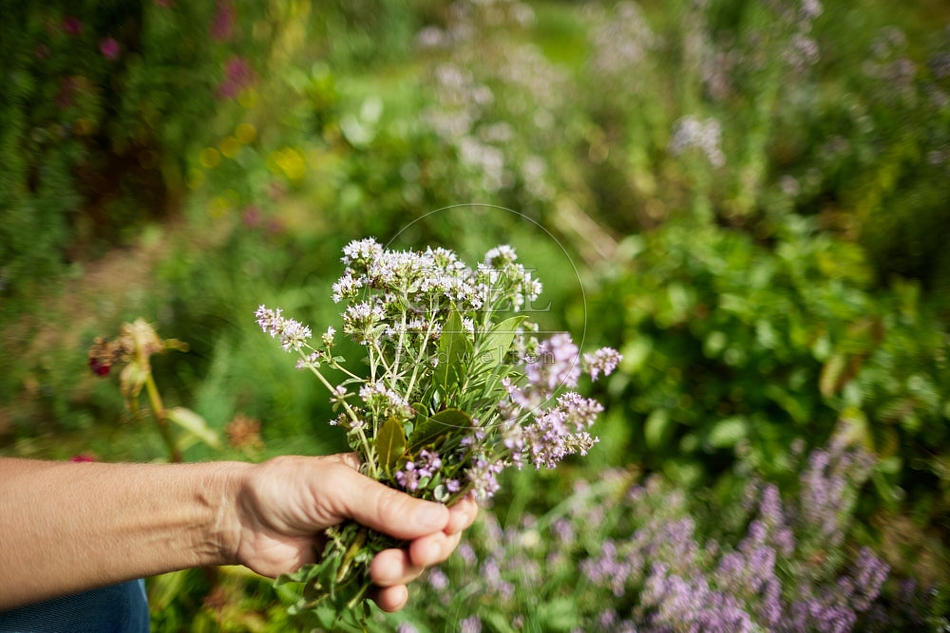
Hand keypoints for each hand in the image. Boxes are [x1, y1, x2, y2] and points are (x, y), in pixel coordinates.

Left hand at [229, 453, 478, 610]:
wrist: (240, 520)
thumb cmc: (288, 486)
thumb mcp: (339, 486)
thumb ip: (387, 505)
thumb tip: (440, 519)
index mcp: (390, 474)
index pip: (438, 486)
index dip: (456, 503)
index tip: (458, 518)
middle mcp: (388, 506)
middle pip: (435, 529)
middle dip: (433, 544)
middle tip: (418, 553)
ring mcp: (374, 539)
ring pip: (414, 561)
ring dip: (406, 570)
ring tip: (379, 570)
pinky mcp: (357, 569)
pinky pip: (389, 587)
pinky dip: (393, 595)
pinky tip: (386, 597)